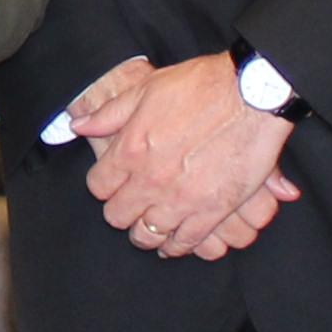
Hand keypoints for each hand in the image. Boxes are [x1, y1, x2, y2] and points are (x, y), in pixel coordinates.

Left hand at [77, 51, 300, 260]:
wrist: (252, 95)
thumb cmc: (201, 86)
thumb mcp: (147, 90)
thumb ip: (110, 113)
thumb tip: (78, 125)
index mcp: (130, 151)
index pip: (99, 186)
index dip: (104, 185)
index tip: (113, 183)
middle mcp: (150, 181)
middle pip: (118, 216)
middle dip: (121, 211)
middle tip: (132, 205)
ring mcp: (181, 199)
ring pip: (148, 234)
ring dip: (146, 232)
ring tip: (151, 226)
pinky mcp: (212, 211)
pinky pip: (185, 242)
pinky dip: (177, 245)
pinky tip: (176, 241)